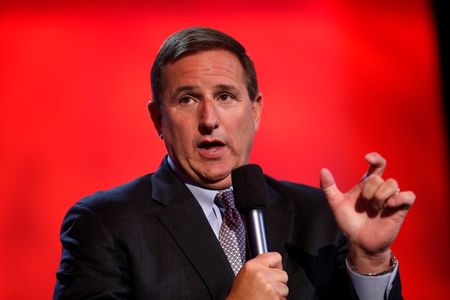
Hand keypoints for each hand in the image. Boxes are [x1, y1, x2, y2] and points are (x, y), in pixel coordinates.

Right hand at [227, 252, 288, 299]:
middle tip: (267, 287)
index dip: (276, 265)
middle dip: (278, 281)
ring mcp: (270, 287)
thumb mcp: (245, 274)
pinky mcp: (275, 298)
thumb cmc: (239, 296)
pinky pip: (283, 298)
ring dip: (278, 292)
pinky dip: (278, 299)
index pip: (276, 257)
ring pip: (284, 287)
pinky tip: (267, 299)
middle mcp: (262, 275)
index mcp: (253, 266)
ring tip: (265, 295)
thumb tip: (272, 265)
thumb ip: (259, 266)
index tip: (274, 269)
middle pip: (283, 274)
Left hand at [320, 152, 414, 272]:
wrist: (359, 243)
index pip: (377, 165)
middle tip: (364, 203)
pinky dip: (400, 197)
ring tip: (375, 208)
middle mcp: (379, 190)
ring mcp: (391, 199)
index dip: (375, 158)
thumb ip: (328, 187)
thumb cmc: (349, 223)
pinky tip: (389, 204)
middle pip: (378, 178)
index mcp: (366, 185)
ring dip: (381, 195)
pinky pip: (409, 196)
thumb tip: (323, 170)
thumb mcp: (336, 204)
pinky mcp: (399, 210)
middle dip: (369, 190)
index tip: (367, 158)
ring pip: (393, 183)